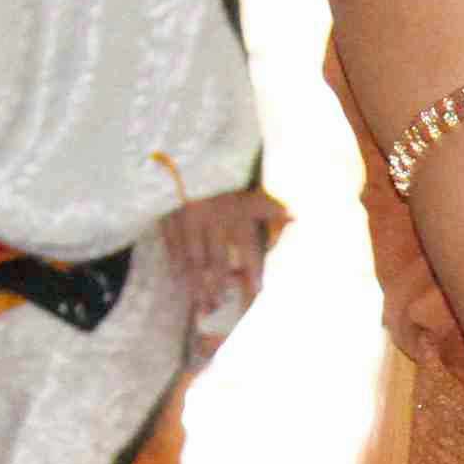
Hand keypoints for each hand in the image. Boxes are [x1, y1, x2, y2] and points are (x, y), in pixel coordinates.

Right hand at [156, 188, 283, 361]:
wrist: (186, 156)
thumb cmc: (223, 178)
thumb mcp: (248, 189)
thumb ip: (270, 207)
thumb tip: (296, 217)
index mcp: (234, 209)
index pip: (246, 245)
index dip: (252, 269)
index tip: (256, 290)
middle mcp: (211, 217)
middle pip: (216, 259)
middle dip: (218, 286)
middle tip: (219, 307)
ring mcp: (187, 218)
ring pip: (192, 257)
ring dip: (197, 284)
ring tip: (202, 305)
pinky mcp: (167, 216)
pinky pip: (172, 246)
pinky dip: (176, 265)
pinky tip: (180, 281)